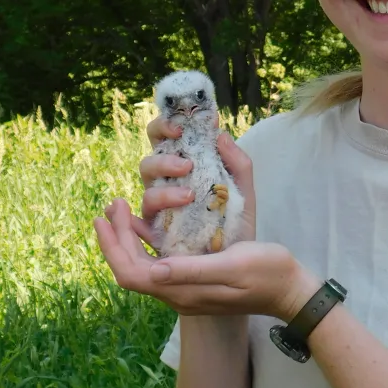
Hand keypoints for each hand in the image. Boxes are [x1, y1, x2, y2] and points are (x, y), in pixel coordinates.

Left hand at [93, 200, 319, 318]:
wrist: (291, 291)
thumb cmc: (267, 273)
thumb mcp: (233, 265)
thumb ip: (194, 269)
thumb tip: (155, 269)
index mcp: (183, 291)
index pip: (131, 272)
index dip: (114, 245)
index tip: (109, 213)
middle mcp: (178, 294)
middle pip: (131, 270)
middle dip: (116, 238)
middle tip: (113, 205)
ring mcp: (186, 290)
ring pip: (142, 267)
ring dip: (128, 240)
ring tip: (122, 210)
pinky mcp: (195, 282)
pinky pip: (159, 264)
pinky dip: (147, 243)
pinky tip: (148, 224)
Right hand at [131, 115, 256, 249]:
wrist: (240, 260)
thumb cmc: (237, 223)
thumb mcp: (244, 192)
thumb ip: (238, 163)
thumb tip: (221, 134)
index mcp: (183, 168)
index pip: (163, 139)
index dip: (165, 126)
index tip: (182, 127)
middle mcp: (166, 185)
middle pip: (149, 162)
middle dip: (164, 160)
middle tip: (186, 165)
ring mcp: (159, 208)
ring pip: (146, 189)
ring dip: (164, 190)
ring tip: (189, 195)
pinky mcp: (157, 231)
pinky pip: (143, 220)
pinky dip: (147, 213)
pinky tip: (163, 213)